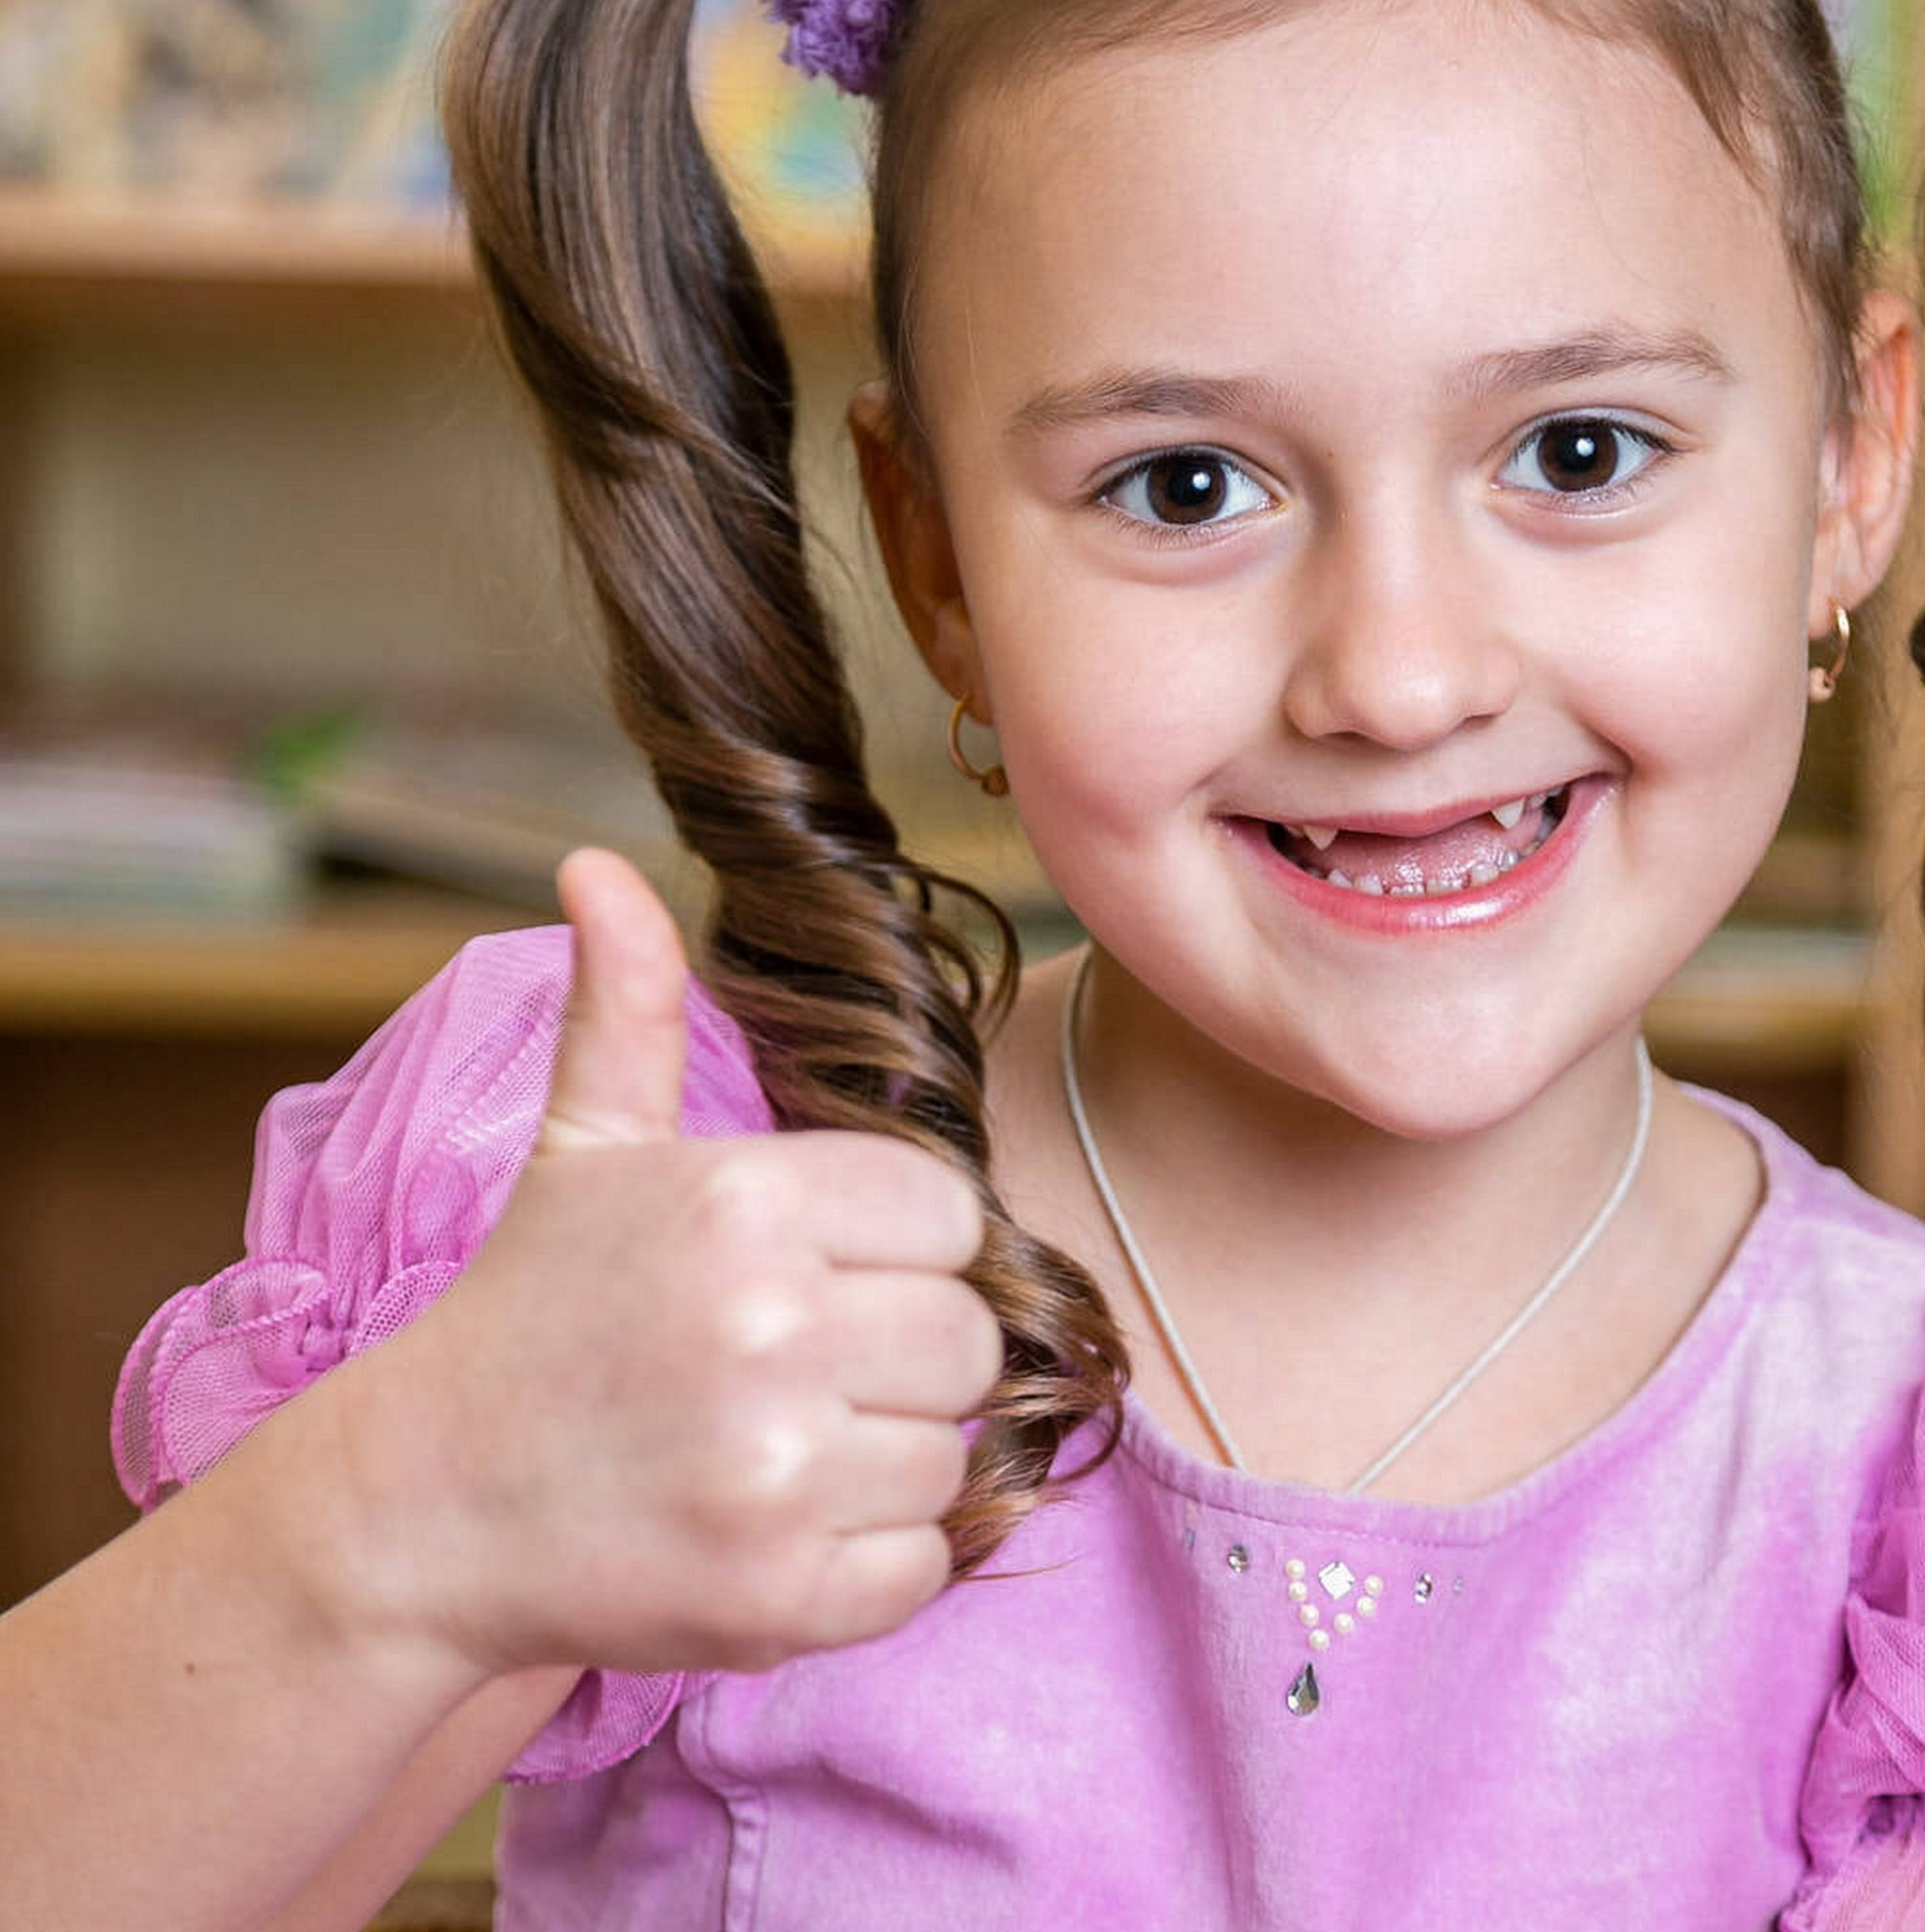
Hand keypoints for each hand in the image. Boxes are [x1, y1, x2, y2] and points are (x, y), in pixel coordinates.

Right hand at [333, 846, 1004, 1681]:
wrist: (420, 1507)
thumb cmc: (530, 1312)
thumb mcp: (585, 1148)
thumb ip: (629, 1005)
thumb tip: (596, 863)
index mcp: (746, 1203)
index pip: (949, 1214)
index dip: (897, 1247)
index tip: (818, 1273)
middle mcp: (770, 1330)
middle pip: (967, 1336)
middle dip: (900, 1353)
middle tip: (798, 1370)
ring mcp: (775, 1473)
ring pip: (950, 1452)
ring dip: (882, 1458)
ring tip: (775, 1445)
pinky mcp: (776, 1597)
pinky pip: (918, 1567)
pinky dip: (868, 1562)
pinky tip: (775, 1527)